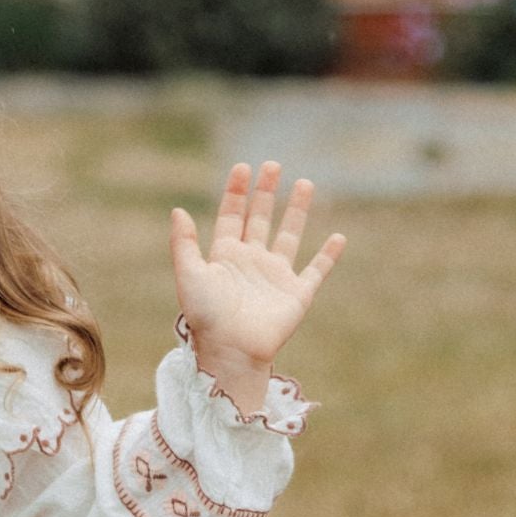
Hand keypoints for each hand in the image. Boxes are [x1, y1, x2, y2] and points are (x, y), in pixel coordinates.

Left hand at [168, 162, 344, 411]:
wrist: (231, 351)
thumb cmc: (207, 317)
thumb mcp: (190, 275)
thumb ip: (184, 243)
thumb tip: (177, 210)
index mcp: (225, 257)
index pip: (231, 215)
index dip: (236, 192)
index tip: (242, 167)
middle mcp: (251, 263)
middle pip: (260, 219)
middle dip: (265, 193)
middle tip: (272, 165)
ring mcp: (275, 277)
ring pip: (289, 236)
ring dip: (296, 211)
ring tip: (304, 183)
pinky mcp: (297, 294)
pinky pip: (316, 270)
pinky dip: (328, 255)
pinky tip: (338, 237)